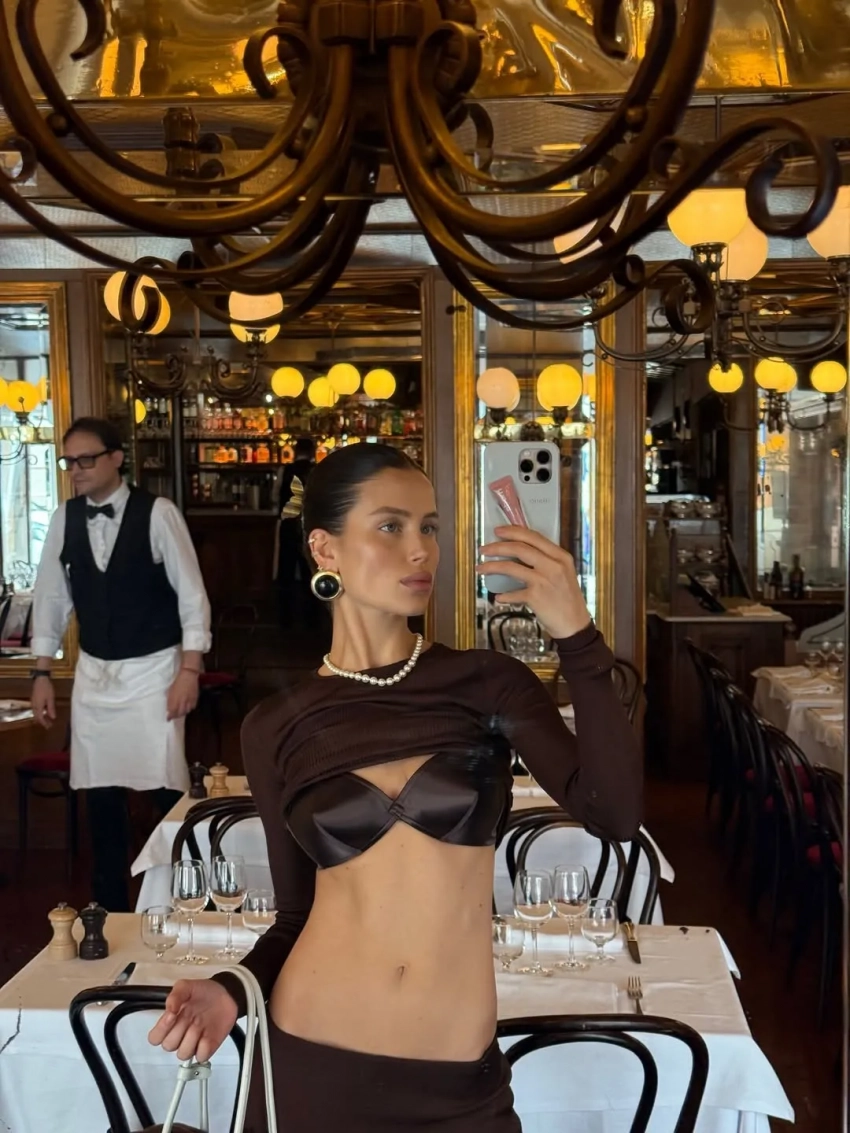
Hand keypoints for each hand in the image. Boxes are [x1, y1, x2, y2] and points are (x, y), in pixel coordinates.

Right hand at [31, 676, 55, 728]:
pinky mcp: (34, 699)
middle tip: (48, 725)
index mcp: (38, 706)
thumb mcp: (50, 699)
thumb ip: (51, 708)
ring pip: (36, 713)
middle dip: (42, 722)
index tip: (49, 727)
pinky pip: (36, 709)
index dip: (44, 723)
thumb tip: (53, 718)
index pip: (40, 718)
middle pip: (37, 716)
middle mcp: (34, 705)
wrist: (40, 679)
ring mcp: (33, 702)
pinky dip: (40, 713)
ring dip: (41, 717)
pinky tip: (44, 712)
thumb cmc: (46, 688)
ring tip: (47, 720)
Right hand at [148, 978, 237, 1061]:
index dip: (161, 1030)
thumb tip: (169, 1009)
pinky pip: (201, 1057)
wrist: (226, 994)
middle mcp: (180, 1034)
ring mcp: (193, 1043)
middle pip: (168, 1046)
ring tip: (200, 1024)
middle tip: (190, 1017)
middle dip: (179, 1032)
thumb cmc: (204, 992)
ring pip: (183, 1054)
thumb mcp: (187, 986)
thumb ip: (176, 995)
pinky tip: (208, 1032)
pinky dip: (205, 1046)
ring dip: (192, 1039)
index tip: (173, 1015)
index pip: (155, 1038)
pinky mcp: (207, 1048)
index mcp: (171, 1021)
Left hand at [167, 669, 198, 720]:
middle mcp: (182, 701)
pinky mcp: (195, 699)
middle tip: (175, 715)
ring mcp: (189, 700)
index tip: (168, 719)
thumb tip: (169, 708)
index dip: (170, 716)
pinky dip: (190, 708)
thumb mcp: (170, 691)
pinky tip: (188, 706)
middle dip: (177, 716)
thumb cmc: (177, 682)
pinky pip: (192, 707)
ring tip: (181, 710)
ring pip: (186, 711)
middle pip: (179, 714)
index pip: (172, 711)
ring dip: (183, 712)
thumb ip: (170, 700)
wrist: (188, 675)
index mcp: (174, 699)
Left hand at [477, 525, 590, 640]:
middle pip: (519, 548)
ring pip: (510, 567)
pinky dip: (503, 596)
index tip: (498, 531)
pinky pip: (512, 593)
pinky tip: (499, 597)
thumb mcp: (563, 572)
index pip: (533, 537)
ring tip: (480, 568)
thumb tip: (519, 552)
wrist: (575, 624)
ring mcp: (544, 581)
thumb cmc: (567, 599)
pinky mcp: (536, 597)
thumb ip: (546, 561)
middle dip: (497, 546)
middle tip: (483, 549)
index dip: (512, 531)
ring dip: (491, 567)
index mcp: (560, 556)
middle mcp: (553, 565)